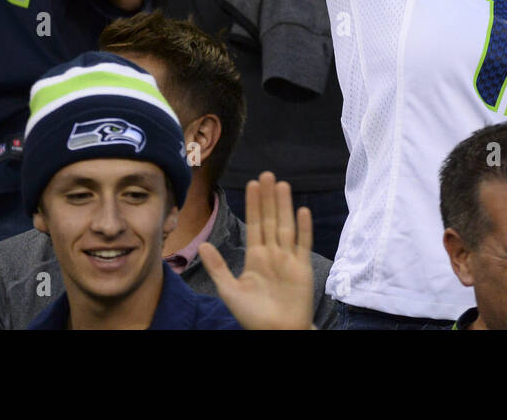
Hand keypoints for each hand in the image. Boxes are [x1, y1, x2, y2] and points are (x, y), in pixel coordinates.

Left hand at [201, 172, 314, 329]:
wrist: (277, 332)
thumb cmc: (253, 315)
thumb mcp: (229, 291)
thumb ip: (218, 267)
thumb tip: (202, 245)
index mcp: (255, 257)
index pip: (254, 224)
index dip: (253, 205)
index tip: (252, 184)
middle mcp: (273, 253)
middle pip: (270, 219)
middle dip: (268, 198)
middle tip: (267, 174)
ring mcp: (289, 259)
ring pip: (286, 226)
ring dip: (284, 206)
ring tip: (282, 184)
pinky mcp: (303, 267)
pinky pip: (303, 244)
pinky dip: (304, 228)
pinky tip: (302, 211)